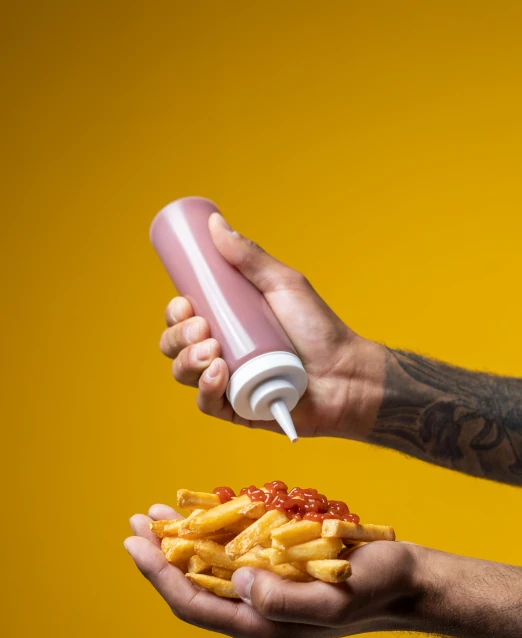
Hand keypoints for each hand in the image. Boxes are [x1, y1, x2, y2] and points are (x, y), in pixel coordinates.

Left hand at [124, 506, 419, 637]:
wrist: (406, 579)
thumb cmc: (376, 589)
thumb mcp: (334, 600)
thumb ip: (284, 599)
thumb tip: (237, 581)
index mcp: (261, 626)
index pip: (193, 602)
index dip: (159, 574)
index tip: (135, 544)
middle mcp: (256, 610)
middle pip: (193, 585)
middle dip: (160, 555)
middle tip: (136, 523)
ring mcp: (265, 589)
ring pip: (209, 567)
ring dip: (182, 540)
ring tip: (158, 514)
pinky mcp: (277, 568)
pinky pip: (234, 552)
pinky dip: (213, 531)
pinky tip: (203, 511)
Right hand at [159, 213, 384, 437]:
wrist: (347, 373)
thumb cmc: (319, 330)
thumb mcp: (283, 285)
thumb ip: (251, 257)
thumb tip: (216, 224)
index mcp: (226, 324)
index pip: (183, 320)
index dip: (174, 314)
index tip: (185, 303)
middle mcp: (221, 353)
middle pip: (176, 347)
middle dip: (178, 336)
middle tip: (202, 328)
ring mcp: (227, 384)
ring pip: (184, 375)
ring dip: (188, 361)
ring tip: (214, 351)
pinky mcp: (238, 410)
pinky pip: (207, 404)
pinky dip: (206, 389)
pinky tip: (219, 375)